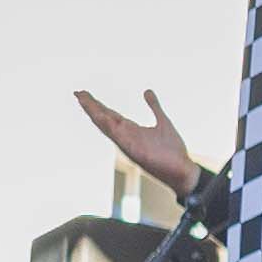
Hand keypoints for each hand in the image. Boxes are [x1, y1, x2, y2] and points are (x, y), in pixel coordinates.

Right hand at [72, 86, 199, 195]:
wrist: (182, 171)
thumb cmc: (172, 150)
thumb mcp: (163, 121)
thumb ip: (154, 106)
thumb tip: (147, 91)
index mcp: (131, 130)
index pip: (109, 115)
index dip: (96, 105)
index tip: (84, 94)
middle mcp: (126, 137)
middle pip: (104, 119)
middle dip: (91, 106)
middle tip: (78, 93)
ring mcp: (129, 144)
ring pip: (107, 127)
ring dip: (95, 114)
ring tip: (83, 100)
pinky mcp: (136, 151)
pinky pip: (120, 138)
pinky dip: (111, 128)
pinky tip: (102, 117)